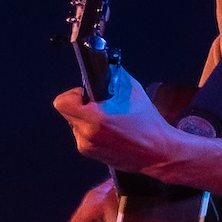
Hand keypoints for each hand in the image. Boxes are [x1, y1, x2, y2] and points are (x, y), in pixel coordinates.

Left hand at [53, 68, 179, 174]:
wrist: (158, 152)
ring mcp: (88, 147)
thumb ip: (113, 77)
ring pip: (75, 124)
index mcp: (95, 119)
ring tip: (109, 120)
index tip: (88, 94)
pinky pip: (83, 136)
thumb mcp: (133, 91)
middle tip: (100, 106)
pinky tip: (111, 131)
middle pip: (68, 113)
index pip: (63, 103)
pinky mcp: (92, 155)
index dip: (74, 95)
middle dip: (82, 106)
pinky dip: (92, 131)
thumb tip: (102, 67)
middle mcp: (87, 135)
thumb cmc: (148, 123)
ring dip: (87, 119)